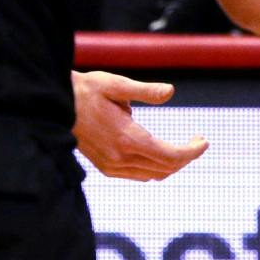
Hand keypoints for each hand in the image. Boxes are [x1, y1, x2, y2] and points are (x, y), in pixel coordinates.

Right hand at [71, 72, 206, 180]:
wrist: (55, 107)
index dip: (192, 152)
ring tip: (184, 146)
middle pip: (166, 168)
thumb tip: (171, 91)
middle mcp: (121, 158)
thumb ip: (145, 91)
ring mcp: (112, 167)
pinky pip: (139, 176)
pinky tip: (160, 152)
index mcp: (127, 138)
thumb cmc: (86, 91)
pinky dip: (156, 168)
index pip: (171, 156)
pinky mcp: (106, 168)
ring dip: (172, 163)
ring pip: (154, 175)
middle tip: (198, 140)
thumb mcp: (116, 84)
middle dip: (187, 155)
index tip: (204, 141)